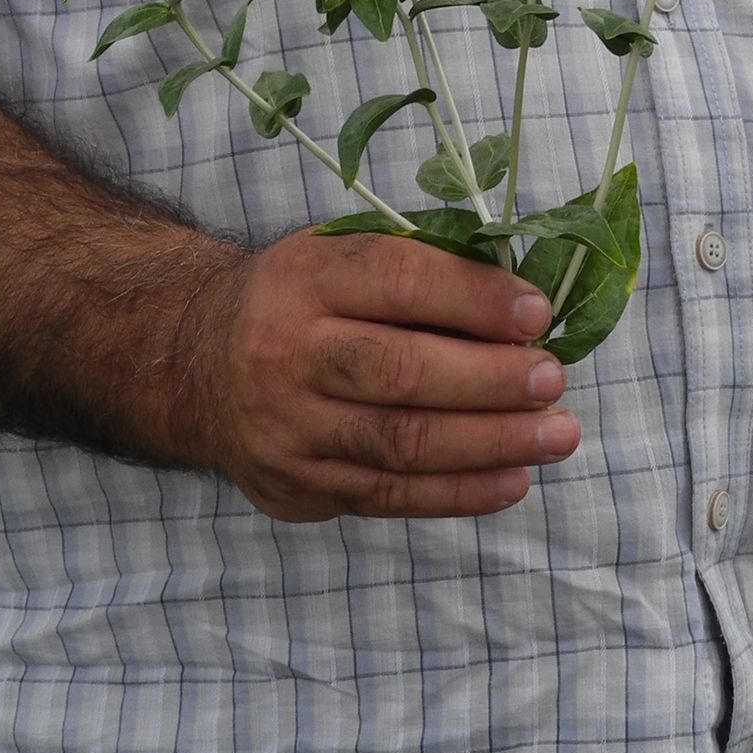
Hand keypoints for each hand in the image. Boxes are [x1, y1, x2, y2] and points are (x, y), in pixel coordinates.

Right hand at [175, 230, 580, 520]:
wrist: (196, 363)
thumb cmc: (300, 299)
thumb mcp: (338, 256)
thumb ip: (421, 269)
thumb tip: (524, 305)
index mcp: (304, 277)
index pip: (397, 282)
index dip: (473, 298)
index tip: (537, 312)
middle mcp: (285, 352)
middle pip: (398, 371)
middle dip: (489, 379)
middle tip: (553, 380)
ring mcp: (285, 428)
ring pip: (399, 443)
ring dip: (490, 443)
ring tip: (556, 435)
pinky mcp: (294, 485)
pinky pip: (388, 495)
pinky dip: (458, 492)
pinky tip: (512, 479)